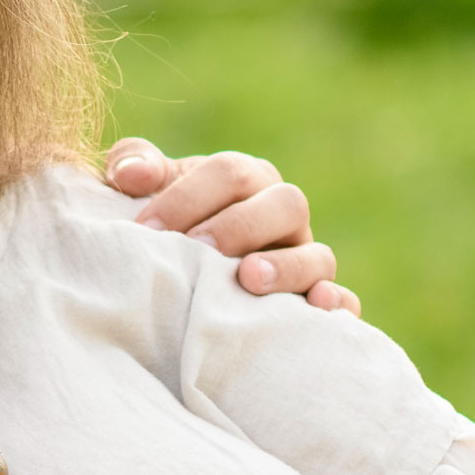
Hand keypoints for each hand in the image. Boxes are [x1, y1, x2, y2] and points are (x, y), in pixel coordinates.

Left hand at [103, 141, 358, 311]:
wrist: (179, 280)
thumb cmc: (164, 226)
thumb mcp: (148, 192)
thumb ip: (134, 167)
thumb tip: (131, 175)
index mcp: (245, 180)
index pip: (229, 172)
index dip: (187, 197)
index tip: (145, 230)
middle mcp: (283, 215)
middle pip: (284, 203)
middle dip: (240, 225)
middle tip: (196, 248)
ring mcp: (305, 259)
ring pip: (317, 254)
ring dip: (287, 266)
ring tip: (248, 278)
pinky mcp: (316, 301)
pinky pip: (344, 302)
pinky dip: (335, 303)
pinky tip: (314, 308)